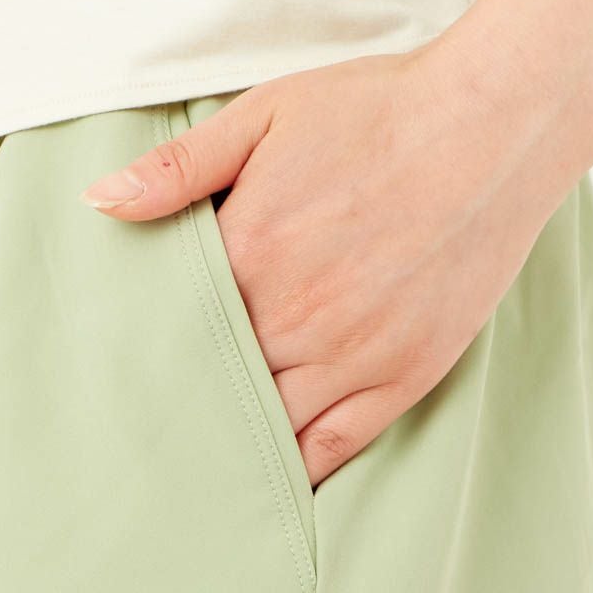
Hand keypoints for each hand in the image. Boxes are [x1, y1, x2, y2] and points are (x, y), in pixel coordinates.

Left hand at [79, 39, 592, 488]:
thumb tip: (98, 202)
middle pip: (215, 383)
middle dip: (183, 401)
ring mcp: (353, 355)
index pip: (173, 326)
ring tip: (197, 463)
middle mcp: (295, 317)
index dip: (146, 349)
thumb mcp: (267, 115)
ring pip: (268, 426)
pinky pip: (336, 445)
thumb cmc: (378, 113)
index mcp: (251, 253)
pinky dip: (298, 469)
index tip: (119, 370)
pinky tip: (271, 479)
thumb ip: (180, 168)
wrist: (493, 126)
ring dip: (231, 443)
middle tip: (146, 429)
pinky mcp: (404, 376)